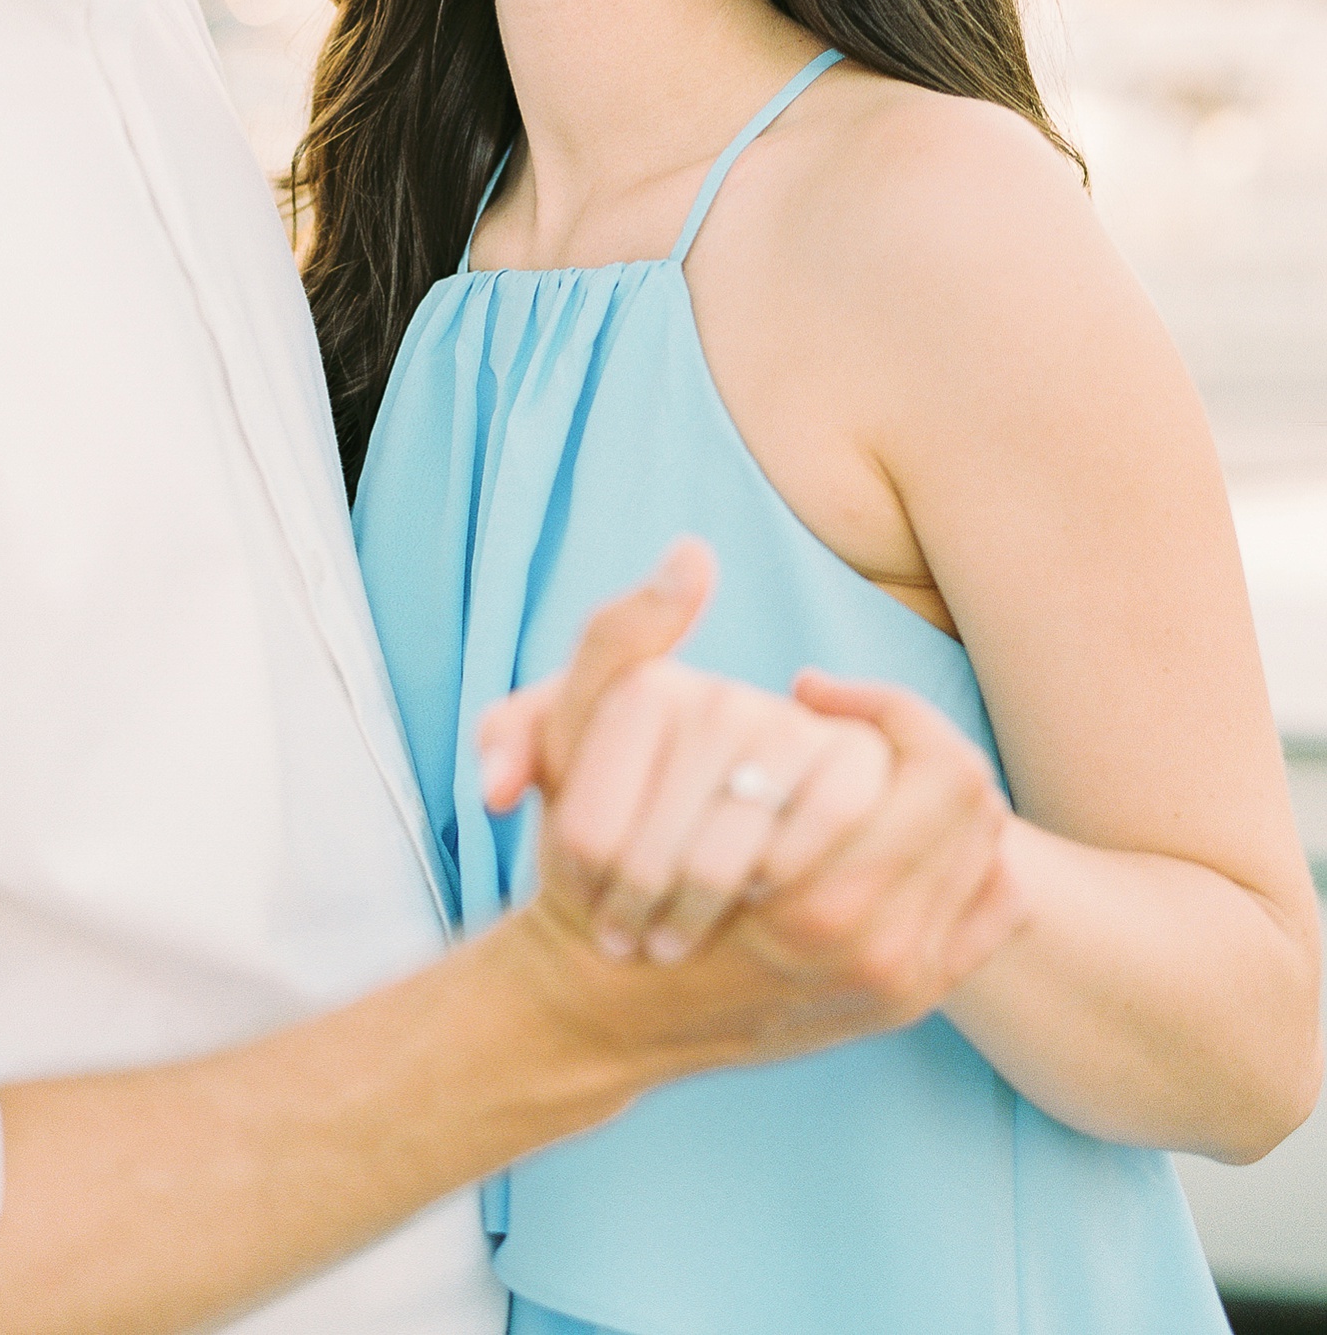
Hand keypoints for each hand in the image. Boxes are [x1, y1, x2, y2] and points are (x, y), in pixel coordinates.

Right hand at [480, 541, 1023, 1038]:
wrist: (597, 1006)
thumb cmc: (583, 868)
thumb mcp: (574, 743)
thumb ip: (626, 635)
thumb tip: (693, 554)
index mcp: (799, 881)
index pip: (931, 759)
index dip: (886, 709)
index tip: (812, 694)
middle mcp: (855, 943)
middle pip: (966, 804)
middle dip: (920, 754)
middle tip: (858, 734)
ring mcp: (884, 981)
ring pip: (983, 852)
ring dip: (948, 806)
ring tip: (882, 777)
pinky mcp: (899, 1003)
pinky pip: (988, 912)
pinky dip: (972, 869)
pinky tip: (910, 840)